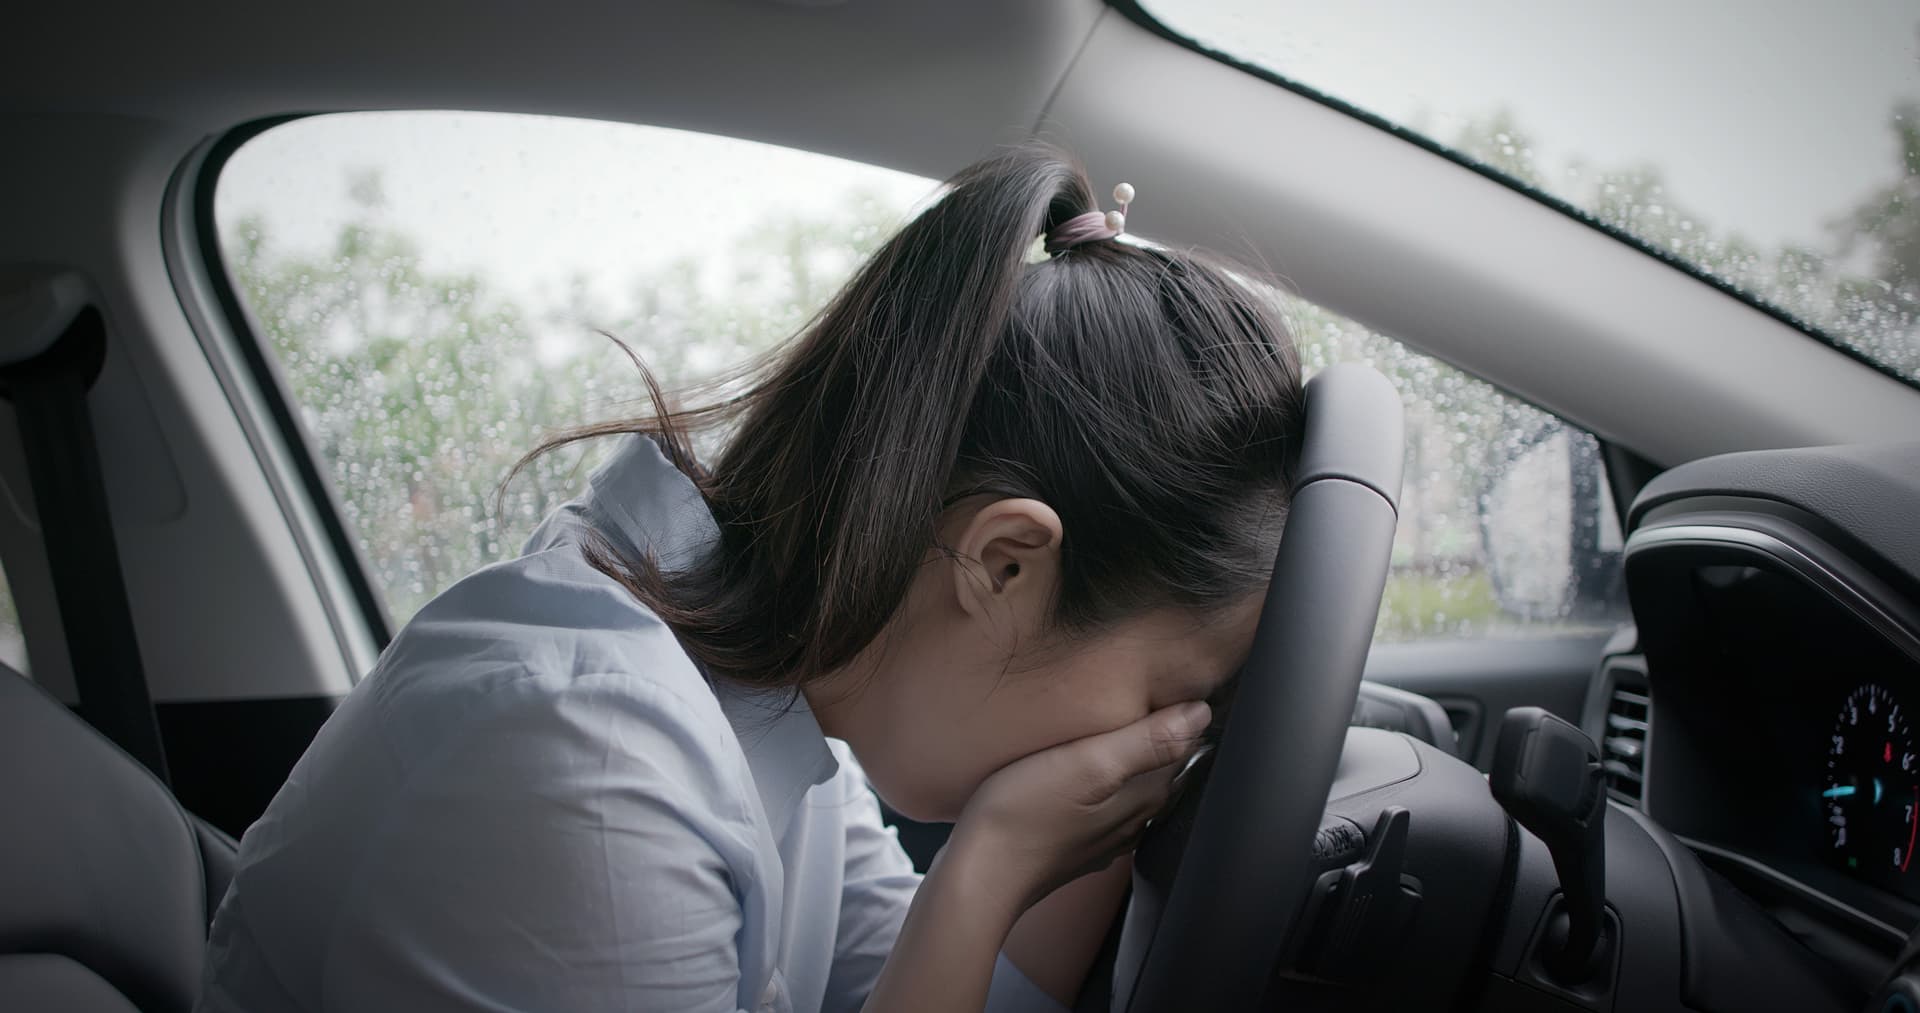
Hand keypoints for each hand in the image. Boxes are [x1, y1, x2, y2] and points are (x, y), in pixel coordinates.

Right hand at [946, 700, 1211, 914]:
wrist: (978, 876)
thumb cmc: (1023, 814)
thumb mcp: (1087, 764)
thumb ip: (1146, 741)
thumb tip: (1201, 714)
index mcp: (1143, 798)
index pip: (1184, 751)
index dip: (1181, 718)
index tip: (1173, 687)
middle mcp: (1132, 822)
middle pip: (1161, 772)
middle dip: (1160, 739)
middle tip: (1149, 699)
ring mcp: (1103, 838)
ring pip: (1133, 791)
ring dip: (1133, 763)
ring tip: (1119, 729)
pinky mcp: (1074, 845)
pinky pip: (1104, 809)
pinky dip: (1106, 787)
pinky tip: (1086, 775)